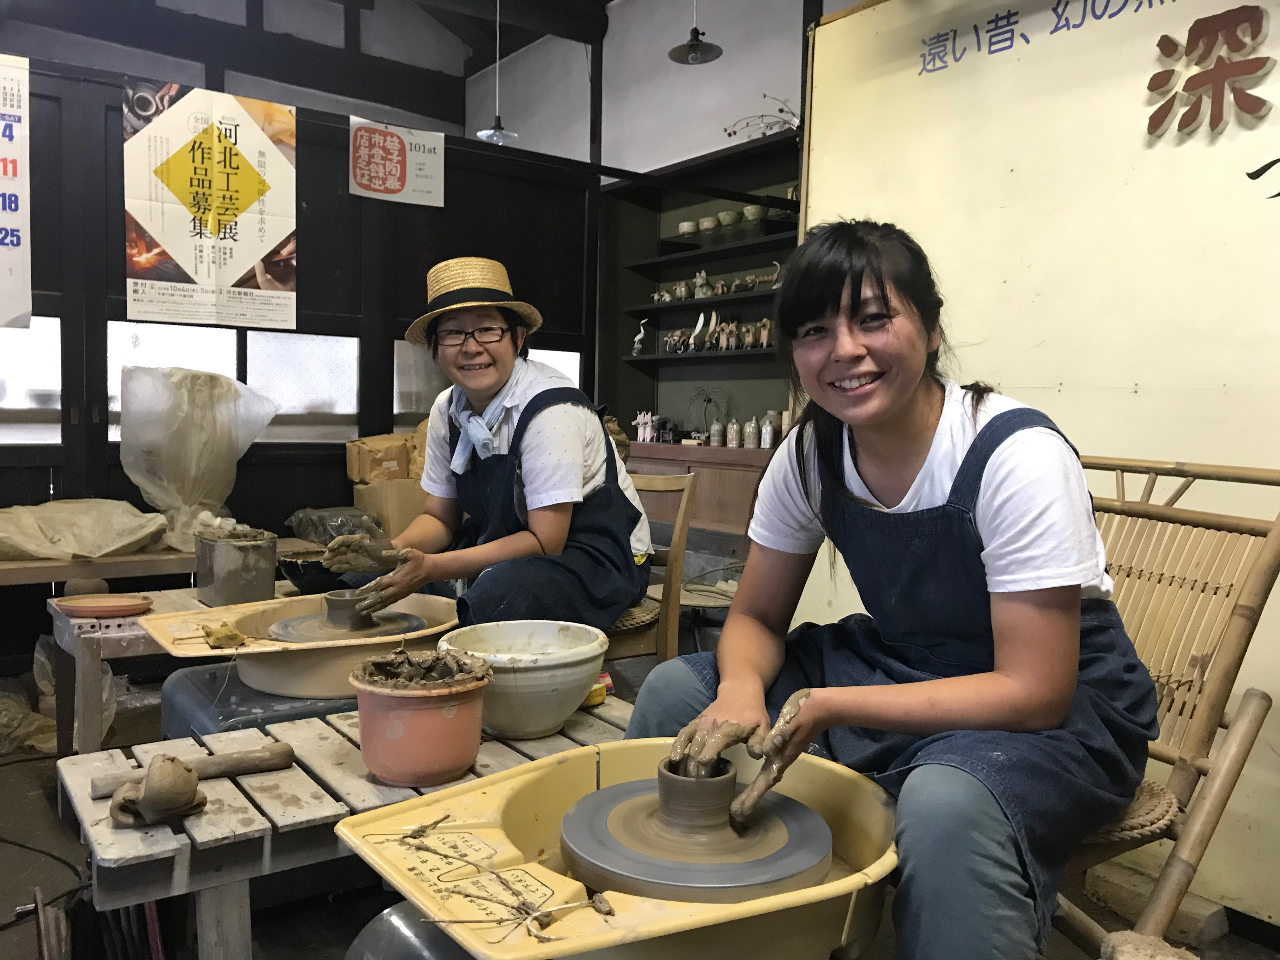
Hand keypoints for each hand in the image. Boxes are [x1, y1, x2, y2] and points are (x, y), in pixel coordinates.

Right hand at [322, 532, 404, 574]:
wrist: (389, 557)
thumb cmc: (383, 544)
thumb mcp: (378, 535)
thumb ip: (370, 527)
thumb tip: (364, 517)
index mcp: (355, 540)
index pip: (342, 540)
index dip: (335, 543)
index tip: (330, 548)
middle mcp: (351, 549)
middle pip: (338, 550)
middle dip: (330, 554)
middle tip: (324, 559)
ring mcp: (352, 558)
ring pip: (339, 559)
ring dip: (332, 561)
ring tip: (325, 565)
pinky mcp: (354, 566)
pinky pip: (344, 567)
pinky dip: (338, 568)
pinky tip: (332, 569)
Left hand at [353, 549, 435, 613]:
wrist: (430, 569)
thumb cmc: (418, 559)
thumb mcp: (407, 553)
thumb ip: (394, 553)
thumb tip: (381, 553)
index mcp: (396, 578)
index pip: (379, 585)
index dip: (368, 589)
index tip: (357, 593)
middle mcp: (397, 588)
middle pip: (380, 597)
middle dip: (368, 603)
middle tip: (357, 608)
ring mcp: (400, 593)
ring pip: (385, 602)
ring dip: (373, 607)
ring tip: (363, 612)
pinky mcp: (403, 595)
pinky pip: (390, 603)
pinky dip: (381, 607)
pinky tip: (375, 609)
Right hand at [669, 681, 770, 778]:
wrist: (740, 692)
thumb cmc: (753, 713)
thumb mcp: (763, 726)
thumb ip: (759, 741)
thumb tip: (756, 755)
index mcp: (727, 729)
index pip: (712, 746)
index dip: (706, 761)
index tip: (703, 777)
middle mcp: (711, 726)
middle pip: (698, 750)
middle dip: (694, 768)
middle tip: (693, 787)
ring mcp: (701, 724)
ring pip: (689, 744)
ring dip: (685, 762)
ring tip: (683, 778)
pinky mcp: (695, 722)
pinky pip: (682, 734)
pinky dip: (676, 746)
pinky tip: (673, 760)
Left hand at [730, 688, 825, 826]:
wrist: (821, 707)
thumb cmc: (804, 712)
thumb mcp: (790, 721)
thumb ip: (779, 736)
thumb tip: (766, 752)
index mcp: (781, 756)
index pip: (764, 781)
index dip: (752, 796)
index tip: (739, 810)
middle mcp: (781, 760)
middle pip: (764, 784)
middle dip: (750, 800)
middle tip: (735, 815)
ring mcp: (783, 756)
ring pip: (766, 779)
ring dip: (755, 792)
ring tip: (742, 804)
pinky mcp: (782, 749)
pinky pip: (769, 770)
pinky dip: (760, 780)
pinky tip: (756, 782)